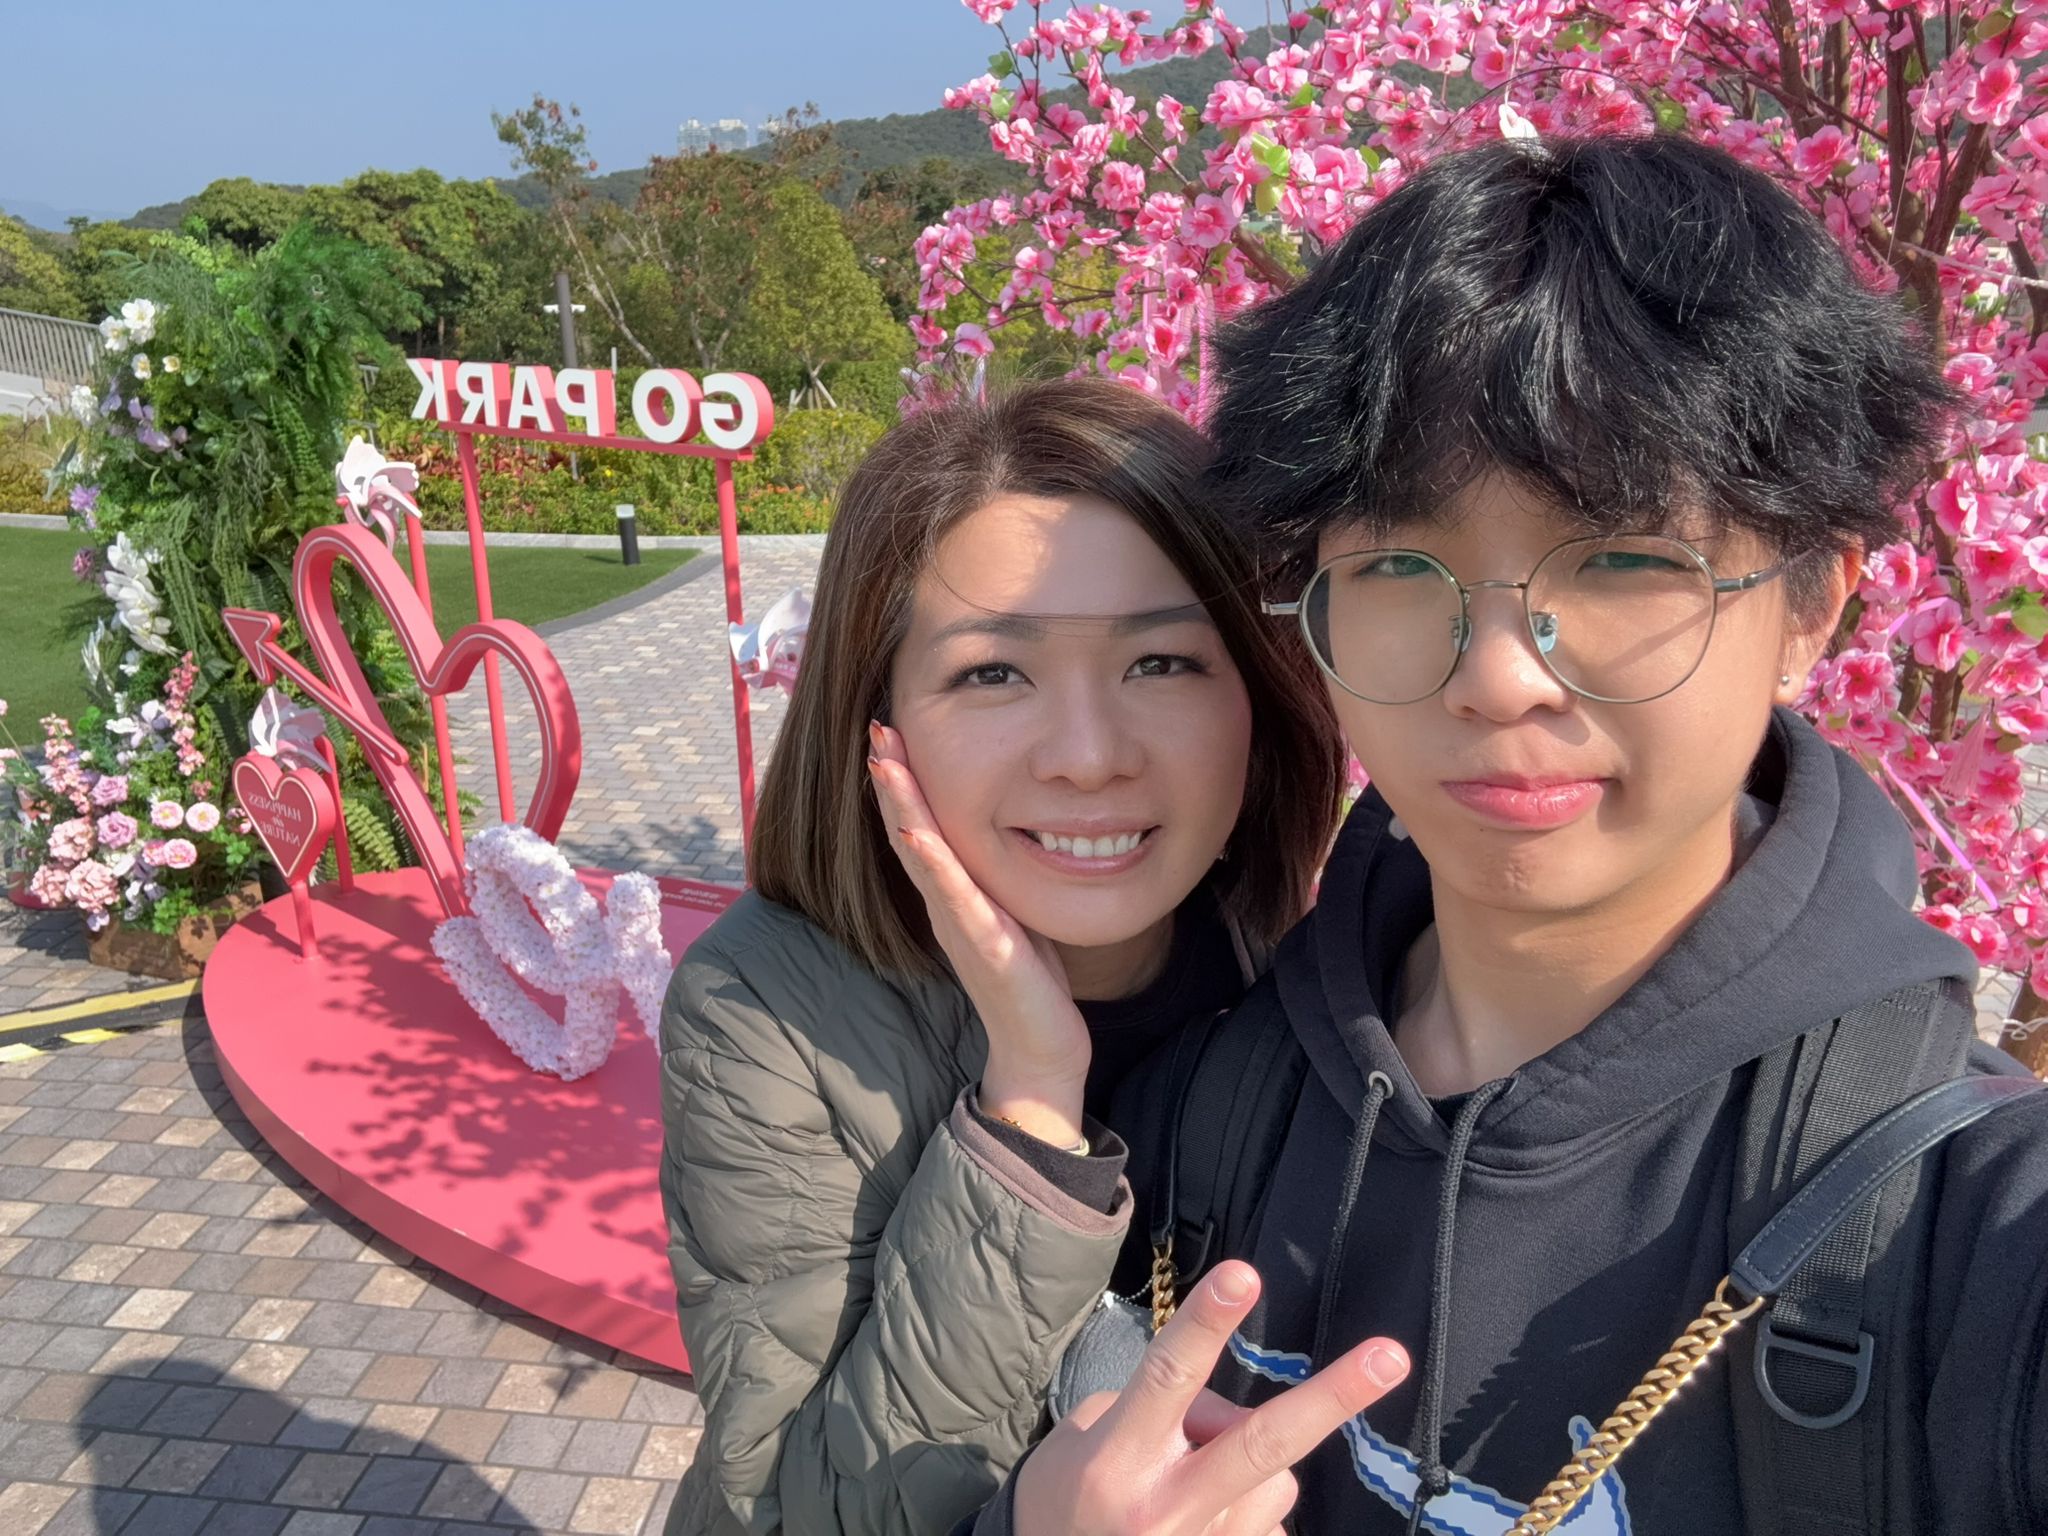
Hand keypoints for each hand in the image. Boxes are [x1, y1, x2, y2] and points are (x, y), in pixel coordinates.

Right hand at [868, 722, 1091, 1144]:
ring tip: (883, 762)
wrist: (1039, 1051)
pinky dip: (933, 865)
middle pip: (909, 831)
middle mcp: (947, 905)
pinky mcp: (986, 948)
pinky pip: (955, 900)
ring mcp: (961, 925)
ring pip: (923, 856)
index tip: (891, 730)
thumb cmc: (1030, 981)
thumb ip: (999, 874)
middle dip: (893, 778)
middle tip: (876, 726)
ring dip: (901, 808)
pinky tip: (917, 835)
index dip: (905, 781)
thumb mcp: (1014, 910)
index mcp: (955, 894)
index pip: (922, 827)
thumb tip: (1012, 825)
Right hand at [1012, 1261, 1408, 1535]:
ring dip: (1249, 1469)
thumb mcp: (1083, 1437)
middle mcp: (1166, 1507)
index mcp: (1120, 1458)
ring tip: (1191, 1485)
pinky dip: (1247, 1513)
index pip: (1170, 1376)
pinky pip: (1270, 1526)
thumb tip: (1224, 1416)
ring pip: (1274, 1481)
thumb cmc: (1064, 1499)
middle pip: (1262, 1442)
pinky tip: (1202, 1524)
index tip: (1245, 1274)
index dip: (1208, 1324)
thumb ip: (1155, 1411)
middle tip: (1391, 1356)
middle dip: (1332, 1398)